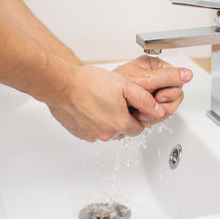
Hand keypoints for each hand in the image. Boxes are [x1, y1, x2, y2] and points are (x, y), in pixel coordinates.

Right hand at [45, 62, 164, 141]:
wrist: (61, 84)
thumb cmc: (89, 83)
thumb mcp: (124, 85)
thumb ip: (144, 100)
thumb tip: (158, 111)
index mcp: (119, 123)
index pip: (138, 128)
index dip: (136, 116)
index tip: (130, 106)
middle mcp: (106, 134)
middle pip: (123, 131)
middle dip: (123, 119)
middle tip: (115, 101)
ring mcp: (91, 135)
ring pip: (107, 132)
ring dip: (108, 121)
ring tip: (101, 102)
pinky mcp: (79, 133)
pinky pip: (93, 131)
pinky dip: (94, 122)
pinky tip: (90, 107)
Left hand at [114, 55, 192, 125]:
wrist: (97, 98)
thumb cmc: (113, 84)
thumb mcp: (143, 80)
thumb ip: (166, 78)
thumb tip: (187, 74)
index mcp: (156, 67)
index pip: (177, 81)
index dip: (170, 92)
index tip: (159, 97)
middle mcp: (156, 79)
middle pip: (174, 97)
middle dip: (162, 106)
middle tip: (149, 107)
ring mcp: (152, 93)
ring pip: (166, 108)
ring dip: (155, 115)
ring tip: (140, 113)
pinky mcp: (146, 106)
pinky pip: (157, 116)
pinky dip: (149, 119)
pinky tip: (138, 117)